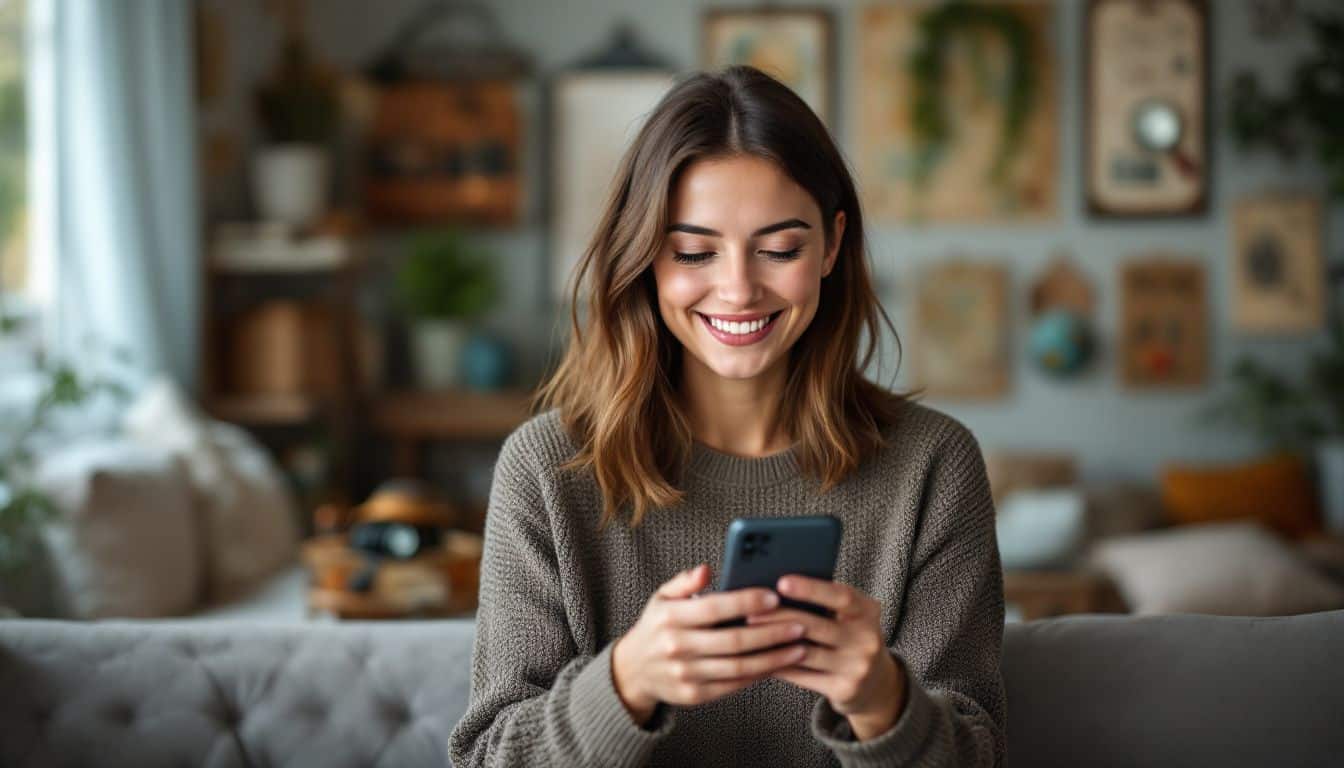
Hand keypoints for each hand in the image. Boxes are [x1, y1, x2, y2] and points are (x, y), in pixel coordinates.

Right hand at [611, 564, 809, 724]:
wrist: (633, 670)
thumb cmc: (657, 626)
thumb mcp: (661, 598)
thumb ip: (684, 581)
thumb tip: (707, 569)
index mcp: (670, 618)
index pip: (715, 608)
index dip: (747, 602)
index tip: (775, 596)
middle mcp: (677, 647)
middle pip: (734, 641)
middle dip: (772, 632)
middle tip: (801, 624)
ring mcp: (685, 674)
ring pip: (739, 667)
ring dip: (774, 658)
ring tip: (800, 647)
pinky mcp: (694, 695)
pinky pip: (734, 686)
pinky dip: (759, 675)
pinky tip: (779, 664)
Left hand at [747, 575, 906, 740]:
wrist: (877, 684)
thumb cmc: (850, 638)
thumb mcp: (849, 617)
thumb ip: (825, 603)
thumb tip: (777, 590)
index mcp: (867, 611)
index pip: (840, 596)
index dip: (811, 588)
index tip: (781, 582)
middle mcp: (867, 639)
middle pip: (816, 625)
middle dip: (780, 618)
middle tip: (751, 612)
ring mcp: (857, 666)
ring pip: (805, 653)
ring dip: (774, 644)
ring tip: (749, 635)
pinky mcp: (844, 689)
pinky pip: (803, 676)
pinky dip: (779, 666)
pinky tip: (761, 658)